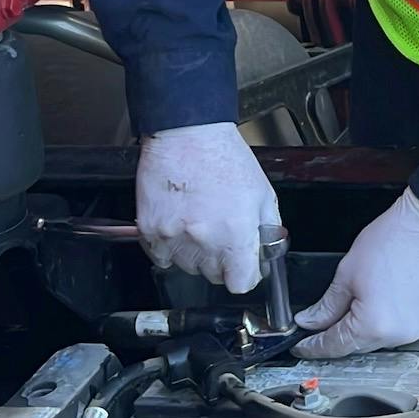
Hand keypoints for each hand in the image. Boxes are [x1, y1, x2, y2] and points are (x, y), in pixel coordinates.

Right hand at [135, 122, 278, 293]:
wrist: (187, 133)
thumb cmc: (224, 157)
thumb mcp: (263, 193)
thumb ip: (268, 229)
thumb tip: (265, 253)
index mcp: (236, 235)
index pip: (240, 283)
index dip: (245, 274)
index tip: (244, 267)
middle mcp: (204, 241)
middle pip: (214, 276)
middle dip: (221, 261)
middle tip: (220, 234)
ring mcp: (173, 237)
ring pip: (187, 267)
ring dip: (194, 253)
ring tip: (198, 221)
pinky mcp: (150, 230)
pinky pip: (160, 256)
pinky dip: (168, 247)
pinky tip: (179, 223)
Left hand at [294, 189, 418, 357]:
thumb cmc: (396, 240)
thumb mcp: (348, 272)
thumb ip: (326, 305)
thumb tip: (311, 320)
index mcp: (374, 325)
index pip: (335, 345)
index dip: (314, 346)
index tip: (303, 346)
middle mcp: (398, 335)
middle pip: (357, 346)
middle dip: (338, 335)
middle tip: (322, 322)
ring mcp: (417, 331)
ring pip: (378, 340)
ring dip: (363, 328)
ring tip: (359, 300)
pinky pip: (398, 331)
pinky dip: (385, 322)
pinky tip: (380, 302)